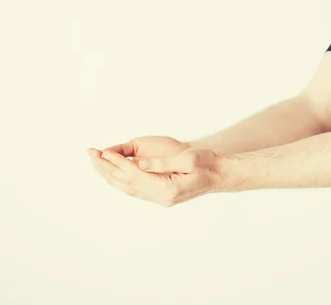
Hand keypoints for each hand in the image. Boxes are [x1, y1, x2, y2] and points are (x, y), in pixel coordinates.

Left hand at [87, 138, 223, 206]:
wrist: (220, 174)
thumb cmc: (208, 164)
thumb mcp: (188, 159)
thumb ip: (162, 163)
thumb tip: (140, 164)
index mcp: (167, 190)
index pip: (135, 175)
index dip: (118, 162)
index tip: (103, 151)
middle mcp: (162, 198)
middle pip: (127, 184)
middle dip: (107, 169)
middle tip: (90, 154)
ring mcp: (161, 199)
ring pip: (129, 188)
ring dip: (111, 175)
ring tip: (96, 162)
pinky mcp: (162, 196)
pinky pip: (136, 189)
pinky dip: (122, 180)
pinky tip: (114, 173)